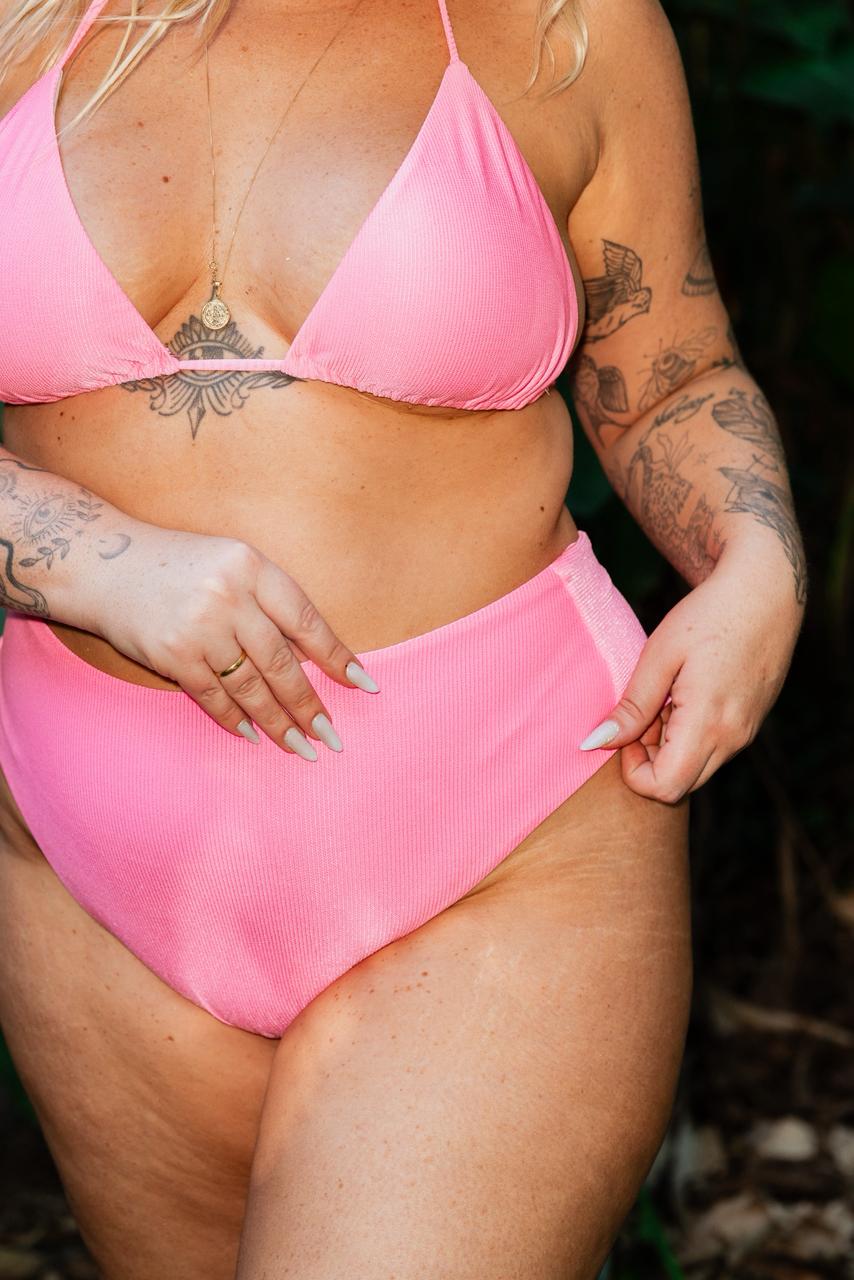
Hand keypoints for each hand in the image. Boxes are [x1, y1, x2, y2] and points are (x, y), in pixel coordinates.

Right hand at [87, 521, 379, 758]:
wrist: (104, 562)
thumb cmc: (180, 565)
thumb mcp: (232, 564)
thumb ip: (269, 602)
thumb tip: (316, 657)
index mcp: (252, 567)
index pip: (306, 621)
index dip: (337, 657)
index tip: (363, 685)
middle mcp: (229, 597)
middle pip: (282, 663)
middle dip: (310, 705)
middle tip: (333, 737)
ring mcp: (200, 628)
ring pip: (250, 686)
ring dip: (278, 722)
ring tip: (301, 746)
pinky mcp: (172, 655)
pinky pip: (213, 696)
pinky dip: (235, 719)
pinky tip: (254, 735)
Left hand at [578, 548, 804, 802]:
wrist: (767, 590)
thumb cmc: (709, 615)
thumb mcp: (660, 655)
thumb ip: (631, 707)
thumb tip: (595, 744)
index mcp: (708, 724)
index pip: (663, 788)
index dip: (633, 770)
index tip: (625, 731)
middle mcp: (733, 739)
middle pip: (679, 785)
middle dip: (649, 761)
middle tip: (642, 713)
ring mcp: (746, 734)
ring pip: (697, 769)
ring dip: (669, 748)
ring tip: (665, 699)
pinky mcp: (751, 724)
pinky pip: (713, 751)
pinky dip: (690, 738)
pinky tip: (685, 697)